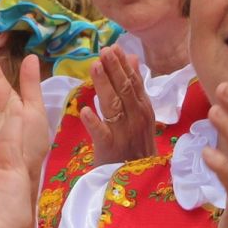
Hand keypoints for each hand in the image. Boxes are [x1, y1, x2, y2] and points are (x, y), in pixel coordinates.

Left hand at [82, 47, 153, 165]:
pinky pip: (101, 134)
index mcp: (144, 109)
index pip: (134, 82)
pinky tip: (84, 111)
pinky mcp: (111, 149)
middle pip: (125, 90)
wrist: (138, 180)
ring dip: (104, 86)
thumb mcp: (141, 115)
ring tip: (94, 67)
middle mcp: (137, 118)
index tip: (114, 46)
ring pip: (113, 106)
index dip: (123, 64)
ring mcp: (125, 133)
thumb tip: (133, 58)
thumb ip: (136, 87)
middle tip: (104, 50)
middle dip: (114, 68)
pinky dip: (93, 122)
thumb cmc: (135, 145)